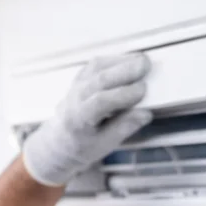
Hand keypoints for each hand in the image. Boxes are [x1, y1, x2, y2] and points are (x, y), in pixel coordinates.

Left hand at [21, 53, 152, 186]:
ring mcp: (76, 85)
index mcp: (79, 119)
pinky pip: (95, 64)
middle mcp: (75, 98)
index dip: (123, 94)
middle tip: (146, 65)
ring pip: (97, 67)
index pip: (101, 101)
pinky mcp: (80, 78)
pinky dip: (112, 59)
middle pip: (100, 79)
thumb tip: (145, 114)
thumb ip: (123, 128)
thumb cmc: (83, 146)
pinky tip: (128, 59)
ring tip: (141, 59)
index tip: (143, 90)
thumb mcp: (104, 145)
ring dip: (120, 61)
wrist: (59, 142)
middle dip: (124, 71)